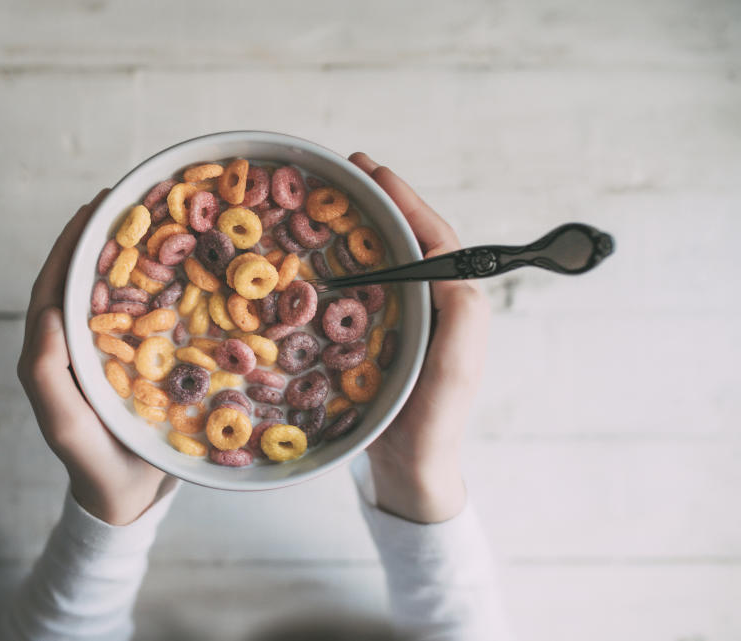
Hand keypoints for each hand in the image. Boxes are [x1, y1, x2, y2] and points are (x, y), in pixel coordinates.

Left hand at [16, 189, 166, 525]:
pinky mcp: (138, 364)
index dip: (70, 242)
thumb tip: (47, 311)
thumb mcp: (64, 422)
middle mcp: (77, 343)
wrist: (127, 495)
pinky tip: (186, 271)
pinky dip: (160, 288)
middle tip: (132, 199)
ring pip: (117, 293)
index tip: (95, 206)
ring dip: (133, 256)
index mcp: (51, 350)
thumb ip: (45, 371)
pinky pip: (146, 317)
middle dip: (103, 236)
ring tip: (159, 221)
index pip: (54, 284)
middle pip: (85, 278)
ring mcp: (109, 352)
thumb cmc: (92, 461)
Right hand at [349, 153, 489, 523]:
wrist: (409, 470)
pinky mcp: (378, 337)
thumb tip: (445, 261)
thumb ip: (459, 320)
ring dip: (363, 223)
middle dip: (383, 200)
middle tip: (349, 168)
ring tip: (333, 195)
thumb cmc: (432, 424)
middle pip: (409, 239)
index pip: (434, 240)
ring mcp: (404, 320)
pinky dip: (345, 260)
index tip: (374, 172)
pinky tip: (319, 251)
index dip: (406, 202)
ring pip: (386, 259)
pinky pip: (362, 287)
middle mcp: (430, 305)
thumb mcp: (453, 373)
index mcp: (452, 306)